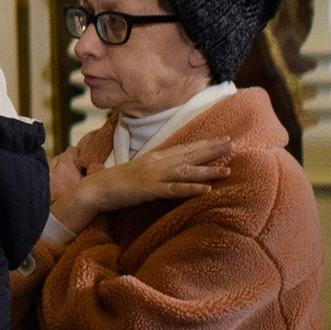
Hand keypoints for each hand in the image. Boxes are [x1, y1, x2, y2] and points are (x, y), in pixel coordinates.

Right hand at [50, 142, 228, 228]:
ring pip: (187, 171)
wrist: (97, 189)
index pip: (185, 148)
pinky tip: (206, 190)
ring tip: (228, 169)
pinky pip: (174, 190)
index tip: (224, 139)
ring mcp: (154, 176)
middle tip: (233, 144)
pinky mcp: (150, 190)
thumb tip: (173, 169)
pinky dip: (191, 189)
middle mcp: (158, 163)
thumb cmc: (118, 182)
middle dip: (213, 150)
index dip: (206, 144)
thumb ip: (157, 168)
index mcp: (156, 157)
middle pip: (190, 154)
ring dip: (208, 170)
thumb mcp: (141, 171)